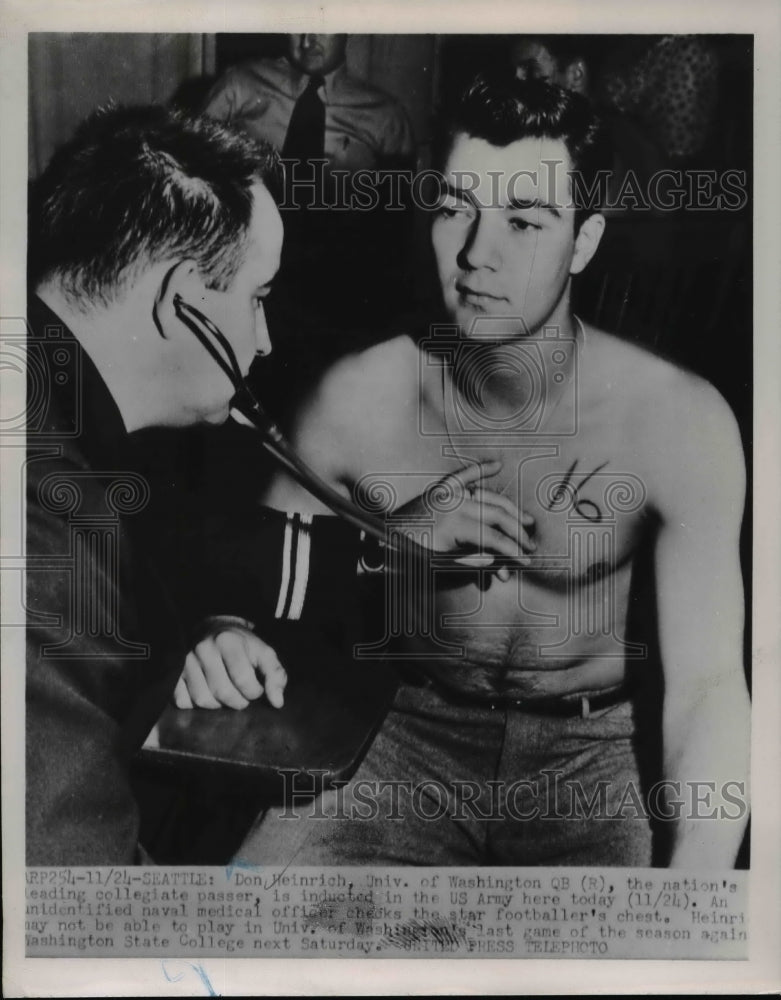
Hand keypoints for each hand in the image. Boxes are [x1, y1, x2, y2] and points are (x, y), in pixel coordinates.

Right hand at [174, 626, 286, 710]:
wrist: (213, 629)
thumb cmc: (242, 646)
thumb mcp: (264, 653)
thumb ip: (275, 675)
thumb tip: (277, 702)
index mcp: (228, 641)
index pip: (243, 679)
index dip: (255, 691)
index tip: (257, 687)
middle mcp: (203, 648)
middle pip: (223, 692)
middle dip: (239, 701)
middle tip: (243, 694)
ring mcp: (185, 661)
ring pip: (203, 700)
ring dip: (219, 705)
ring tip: (226, 693)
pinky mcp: (174, 673)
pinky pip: (183, 701)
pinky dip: (196, 704)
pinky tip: (208, 692)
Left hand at [392, 460, 534, 579]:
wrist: (378, 541)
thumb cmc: (407, 557)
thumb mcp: (441, 565)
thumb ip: (472, 562)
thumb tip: (500, 564)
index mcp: (455, 525)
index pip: (494, 539)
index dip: (513, 552)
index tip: (526, 562)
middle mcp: (455, 504)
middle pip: (497, 517)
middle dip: (517, 533)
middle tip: (530, 546)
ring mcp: (448, 494)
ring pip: (488, 497)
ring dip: (509, 508)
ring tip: (526, 521)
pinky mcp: (439, 489)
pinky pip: (464, 475)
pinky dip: (480, 469)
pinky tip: (497, 465)